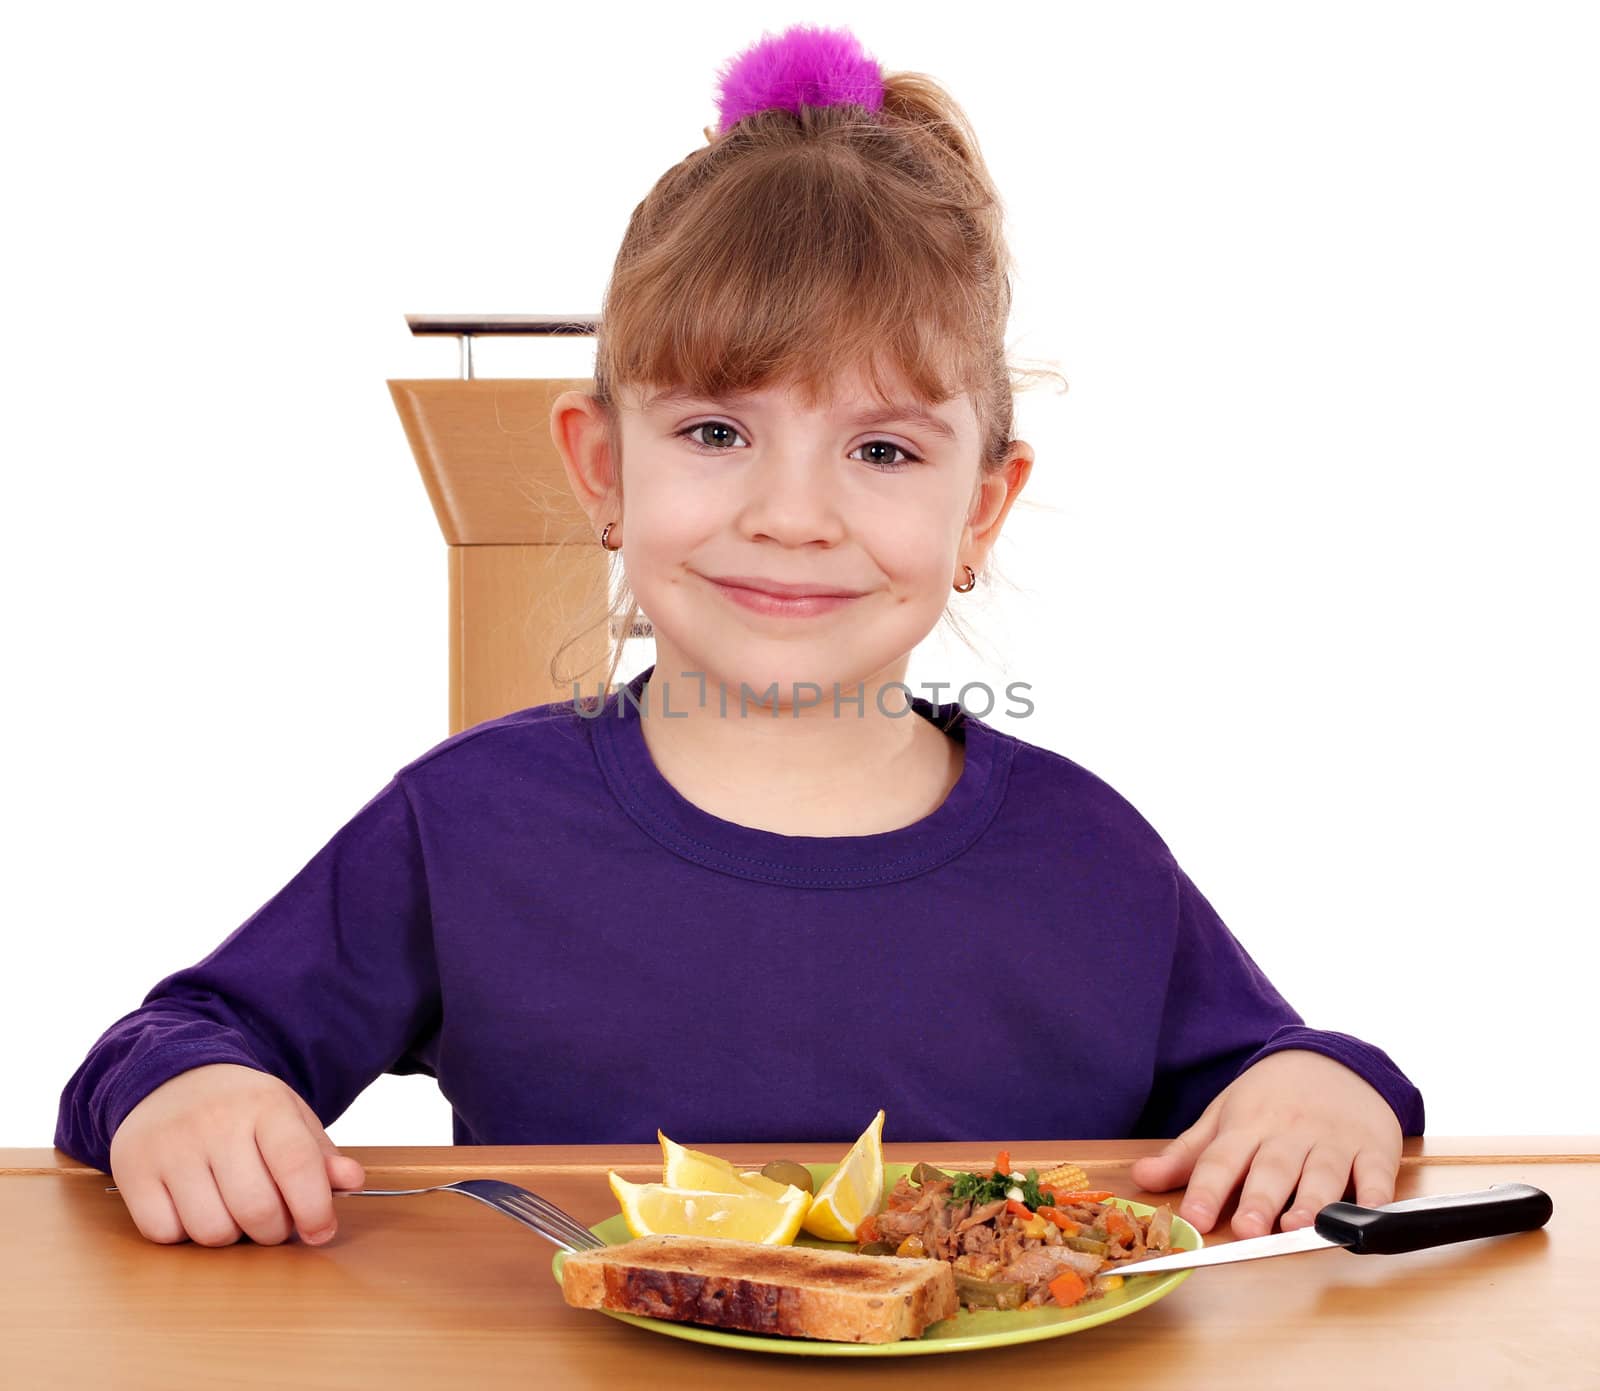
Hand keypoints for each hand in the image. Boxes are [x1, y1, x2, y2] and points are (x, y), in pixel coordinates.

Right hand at [108, 1063, 365, 1246]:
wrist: (171, 1078)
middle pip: (256, 1208)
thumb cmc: (241, 1109)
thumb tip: (352, 1182)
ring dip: (230, 1237)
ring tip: (234, 1213)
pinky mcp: (133, 1170)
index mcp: (265, 1104)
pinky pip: (165, 1234)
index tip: (322, 1231)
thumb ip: (320, 1155)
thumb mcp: (288, 1117)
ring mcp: (170, 1147)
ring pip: (211, 1230)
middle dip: (274, 1231)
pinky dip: (183, 1235)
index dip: (315, 1208)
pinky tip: (193, 1208)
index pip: (296, 1164)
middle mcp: (216, 1123)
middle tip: (274, 1223)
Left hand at [1128, 1049, 1401, 1239]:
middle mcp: (1289, 1133)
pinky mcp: (1374, 1147)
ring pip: (1322, 1173)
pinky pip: (1376, 1173)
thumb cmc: (1271, 1098)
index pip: (1222, 1159)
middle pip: (1272, 1169)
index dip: (1206, 1190)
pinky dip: (1375, 1196)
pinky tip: (1368, 1215)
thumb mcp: (1224, 1115)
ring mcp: (1334, 1139)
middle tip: (1247, 1230)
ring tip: (1297, 1229)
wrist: (1335, 1059)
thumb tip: (1141, 1178)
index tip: (1192, 1219)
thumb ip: (1186, 1154)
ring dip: (1312, 1202)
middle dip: (1260, 1200)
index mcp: (1247, 1125)